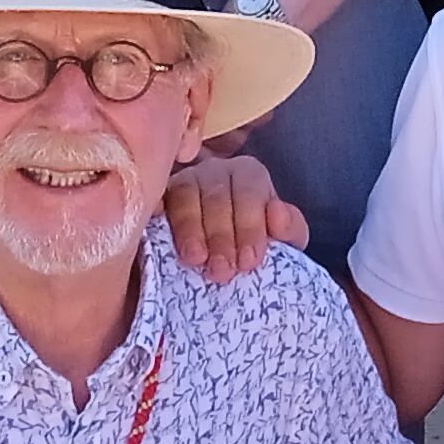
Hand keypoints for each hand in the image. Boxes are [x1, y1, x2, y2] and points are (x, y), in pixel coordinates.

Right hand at [160, 145, 308, 278]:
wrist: (224, 258)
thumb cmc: (253, 245)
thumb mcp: (282, 241)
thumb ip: (290, 230)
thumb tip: (277, 215)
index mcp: (248, 175)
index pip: (250, 190)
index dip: (250, 226)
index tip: (249, 261)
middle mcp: (213, 171)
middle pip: (216, 195)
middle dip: (221, 235)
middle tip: (223, 271)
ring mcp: (181, 181)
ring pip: (184, 196)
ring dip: (190, 229)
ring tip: (195, 260)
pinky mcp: (156, 198)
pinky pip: (153, 200)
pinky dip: (155, 212)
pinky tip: (156, 228)